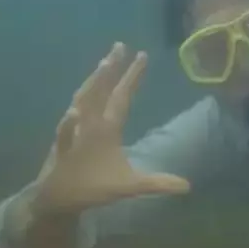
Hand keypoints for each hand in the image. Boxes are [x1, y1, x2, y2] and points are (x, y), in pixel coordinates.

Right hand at [31, 43, 190, 214]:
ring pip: (82, 106)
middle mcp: (91, 126)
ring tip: (104, 65)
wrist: (64, 201)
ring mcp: (74, 136)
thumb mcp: (132, 185)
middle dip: (111, 70)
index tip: (141, 55)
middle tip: (120, 46)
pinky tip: (74, 114)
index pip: (121, 97)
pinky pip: (64, 137)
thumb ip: (157, 182)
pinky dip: (68, 126)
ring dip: (92, 86)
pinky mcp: (61, 153)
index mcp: (108, 129)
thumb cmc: (94, 186)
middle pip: (102, 92)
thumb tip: (187, 186)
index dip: (131, 78)